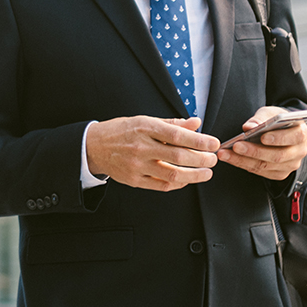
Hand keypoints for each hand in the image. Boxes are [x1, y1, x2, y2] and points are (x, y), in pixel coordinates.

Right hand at [85, 117, 218, 191]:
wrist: (93, 146)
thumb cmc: (121, 131)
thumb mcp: (145, 120)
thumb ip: (171, 124)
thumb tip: (196, 123)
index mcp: (144, 128)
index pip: (177, 135)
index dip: (199, 141)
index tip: (213, 143)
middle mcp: (141, 147)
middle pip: (178, 157)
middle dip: (202, 160)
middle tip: (213, 159)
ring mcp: (137, 166)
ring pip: (172, 175)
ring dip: (195, 176)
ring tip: (206, 173)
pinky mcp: (134, 180)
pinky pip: (161, 185)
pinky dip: (178, 184)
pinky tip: (187, 180)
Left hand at [217, 105, 306, 180]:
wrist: (282, 133)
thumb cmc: (277, 121)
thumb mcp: (271, 113)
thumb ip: (261, 117)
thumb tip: (249, 127)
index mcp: (301, 133)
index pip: (294, 137)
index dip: (279, 138)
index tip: (262, 137)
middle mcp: (299, 151)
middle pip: (277, 155)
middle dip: (254, 151)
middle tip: (236, 146)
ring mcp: (290, 165)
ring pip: (266, 166)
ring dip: (244, 160)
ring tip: (226, 154)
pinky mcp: (280, 174)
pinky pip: (261, 172)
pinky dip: (244, 165)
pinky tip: (232, 159)